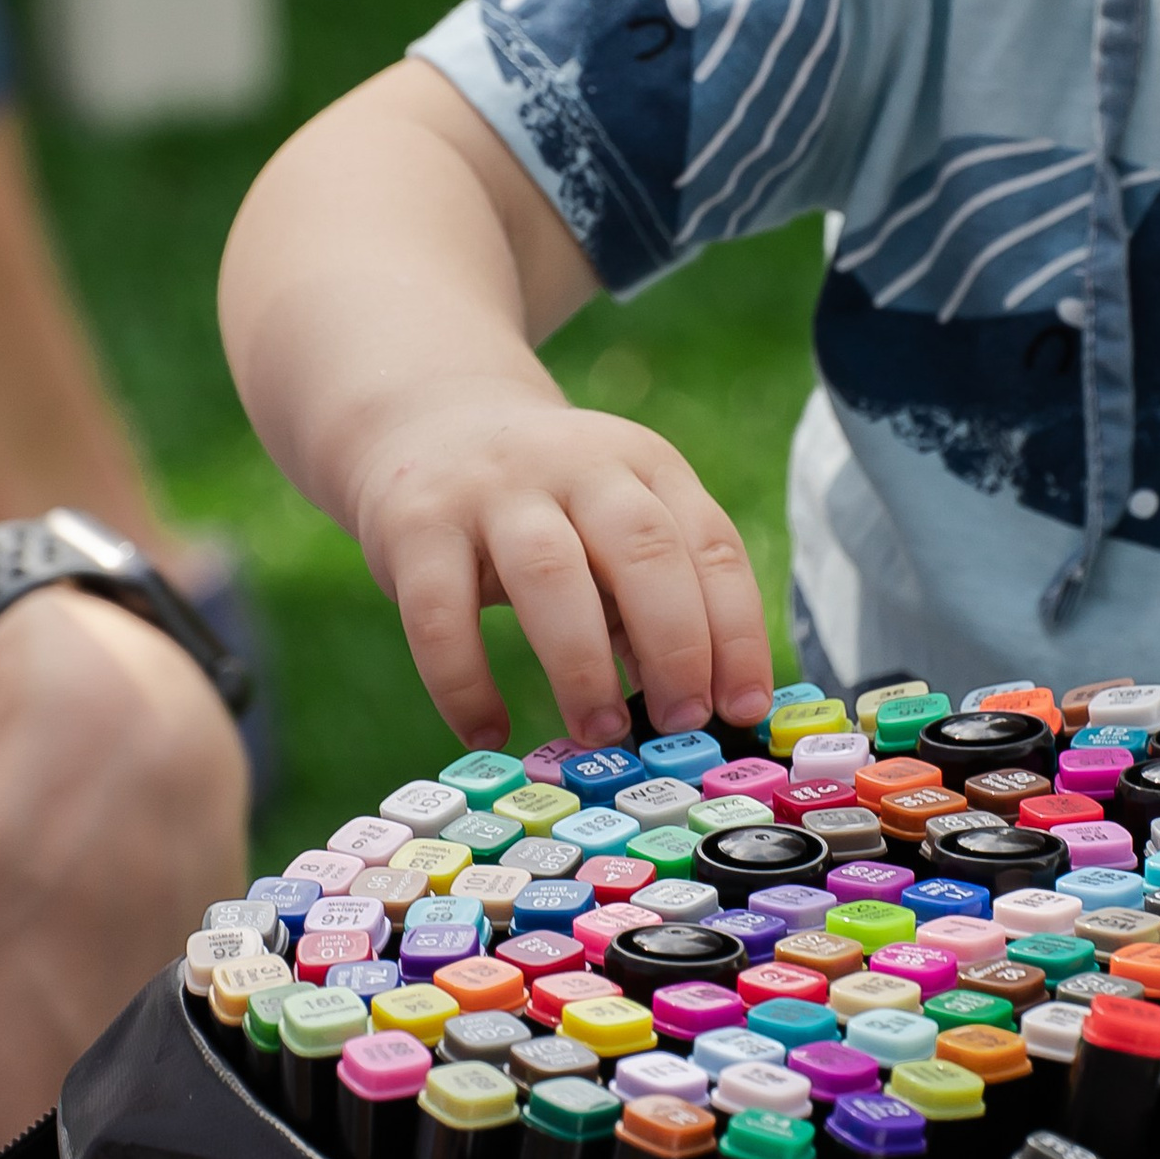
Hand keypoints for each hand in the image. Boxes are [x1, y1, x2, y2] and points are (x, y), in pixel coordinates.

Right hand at [351, 379, 774, 747]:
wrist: (429, 425)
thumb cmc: (546, 508)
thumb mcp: (611, 524)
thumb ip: (651, 598)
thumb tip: (693, 707)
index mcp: (644, 464)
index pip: (711, 544)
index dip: (735, 631)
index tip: (743, 708)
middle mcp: (577, 463)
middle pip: (643, 547)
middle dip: (675, 644)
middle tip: (681, 722)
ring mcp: (492, 488)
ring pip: (549, 572)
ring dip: (582, 665)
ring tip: (599, 733)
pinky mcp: (416, 523)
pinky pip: (440, 613)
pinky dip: (465, 683)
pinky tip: (486, 732)